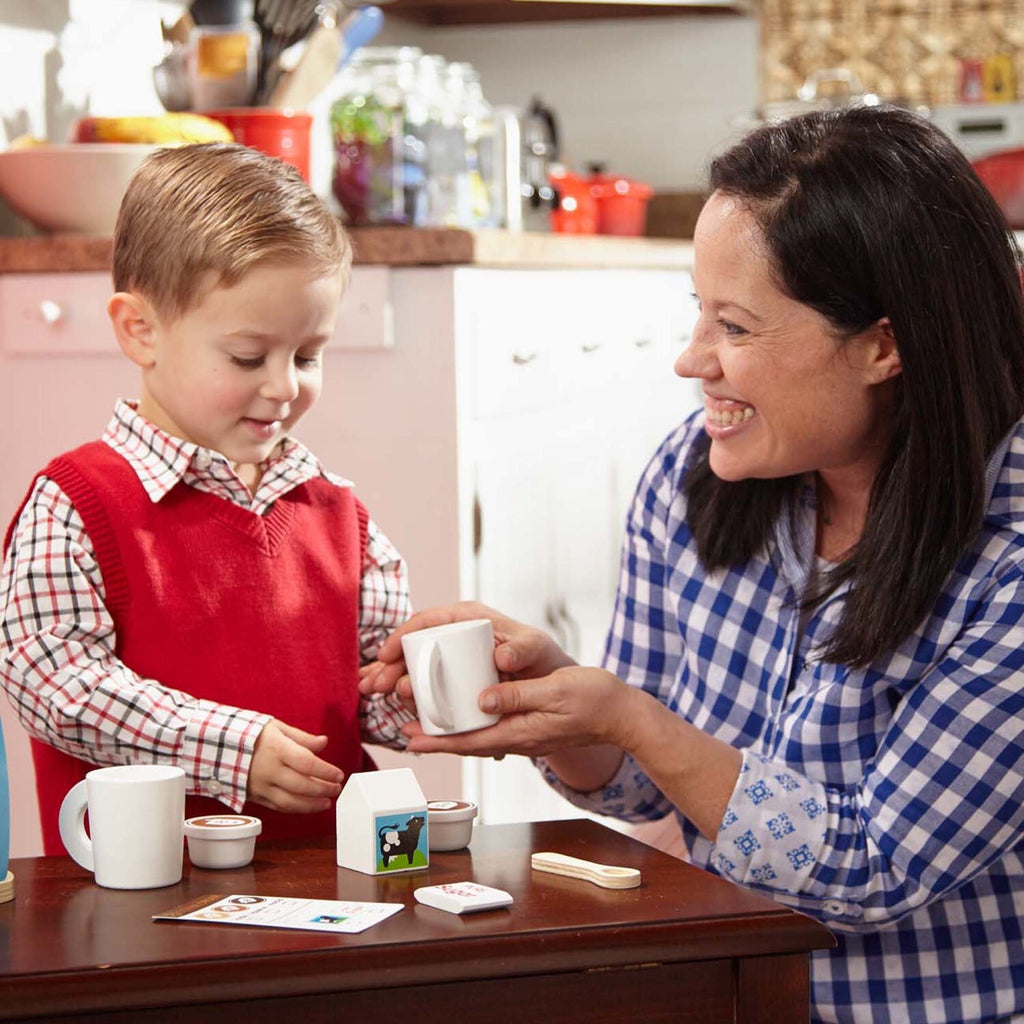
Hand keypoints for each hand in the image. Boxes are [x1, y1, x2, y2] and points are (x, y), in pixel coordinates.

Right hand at [246, 719, 344, 812]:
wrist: (218, 747)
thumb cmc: (250, 734)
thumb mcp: (277, 727)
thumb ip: (302, 737)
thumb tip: (323, 742)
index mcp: (277, 749)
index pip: (308, 763)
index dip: (326, 771)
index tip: (339, 775)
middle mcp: (269, 770)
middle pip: (302, 785)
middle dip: (323, 789)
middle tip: (336, 788)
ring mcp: (261, 786)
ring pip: (290, 802)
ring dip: (312, 805)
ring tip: (326, 802)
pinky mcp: (254, 796)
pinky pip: (278, 807)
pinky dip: (295, 809)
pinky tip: (307, 806)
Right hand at [358, 601, 574, 700]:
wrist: (547, 682)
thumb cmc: (542, 658)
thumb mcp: (536, 648)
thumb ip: (523, 649)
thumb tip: (502, 657)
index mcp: (468, 617)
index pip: (427, 620)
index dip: (402, 635)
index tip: (386, 655)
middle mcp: (454, 634)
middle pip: (413, 645)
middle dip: (388, 664)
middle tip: (375, 685)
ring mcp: (449, 657)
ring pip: (411, 664)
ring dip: (388, 677)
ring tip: (371, 691)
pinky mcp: (450, 678)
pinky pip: (420, 681)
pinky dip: (400, 688)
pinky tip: (384, 700)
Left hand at [401, 665, 632, 758]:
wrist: (622, 715)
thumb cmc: (594, 699)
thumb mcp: (555, 691)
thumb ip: (518, 695)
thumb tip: (483, 699)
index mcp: (522, 732)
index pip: (471, 740)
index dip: (438, 742)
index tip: (409, 739)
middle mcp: (518, 739)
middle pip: (469, 743)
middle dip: (435, 740)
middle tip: (404, 731)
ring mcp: (525, 737)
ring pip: (479, 738)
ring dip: (450, 734)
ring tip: (424, 724)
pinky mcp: (530, 729)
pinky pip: (493, 731)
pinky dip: (471, 726)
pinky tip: (463, 716)